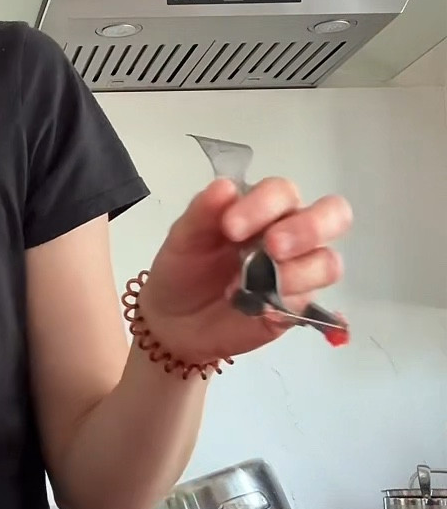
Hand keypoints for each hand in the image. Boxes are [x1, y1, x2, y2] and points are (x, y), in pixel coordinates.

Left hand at [137, 177, 352, 367]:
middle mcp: (290, 232)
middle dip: (308, 228)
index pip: (283, 192)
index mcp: (263, 208)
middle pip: (333, 215)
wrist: (174, 322)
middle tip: (274, 247)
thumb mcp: (183, 239)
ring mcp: (298, 270)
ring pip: (328, 262)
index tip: (231, 227)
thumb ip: (202, 212)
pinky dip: (290, 303)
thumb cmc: (184, 270)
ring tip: (253, 286)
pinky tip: (262, 308)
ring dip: (298, 272)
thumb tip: (225, 186)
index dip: (265, 204)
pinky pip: (312, 301)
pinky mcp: (297, 307)